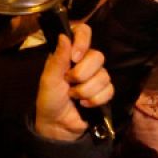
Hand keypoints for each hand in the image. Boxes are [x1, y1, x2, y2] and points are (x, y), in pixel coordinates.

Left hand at [34, 22, 112, 141]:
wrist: (57, 125)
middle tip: (69, 84)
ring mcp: (96, 76)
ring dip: (85, 90)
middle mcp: (85, 62)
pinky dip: (95, 99)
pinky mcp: (104, 91)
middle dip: (82, 74)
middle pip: (98, 56)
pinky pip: (109, 90)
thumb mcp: (48, 79)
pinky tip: (84, 104)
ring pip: (104, 75)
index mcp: (69, 54)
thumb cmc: (49, 100)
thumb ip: (58, 59)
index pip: (83, 32)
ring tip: (74, 97)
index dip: (82, 41)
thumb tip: (63, 36)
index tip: (75, 57)